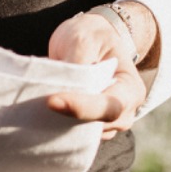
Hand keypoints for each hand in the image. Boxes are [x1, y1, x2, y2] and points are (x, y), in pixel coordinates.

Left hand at [46, 12, 145, 138]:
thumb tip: (62, 89)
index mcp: (130, 89)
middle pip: (95, 127)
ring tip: (40, 101)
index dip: (81, 107)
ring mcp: (105, 125)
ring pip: (80, 134)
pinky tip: (42, 109)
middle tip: (41, 103)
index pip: (108, 106)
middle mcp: (123, 113)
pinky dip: (55, 125)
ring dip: (59, 122)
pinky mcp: (86, 130)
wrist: (92, 39)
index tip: (52, 101)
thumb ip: (76, 61)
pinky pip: (70, 135)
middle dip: (67, 118)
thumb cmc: (93, 36)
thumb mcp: (85, 37)